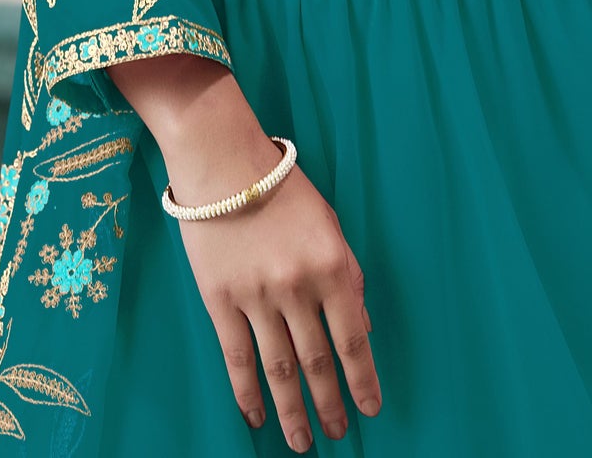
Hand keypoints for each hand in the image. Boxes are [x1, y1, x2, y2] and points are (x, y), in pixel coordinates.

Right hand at [169, 137, 382, 449]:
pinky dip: (248, 393)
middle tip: (337, 432)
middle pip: (317, 361)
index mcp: (332, 265)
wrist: (224, 162)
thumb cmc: (283, 188)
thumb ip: (349, 276)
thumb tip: (364, 328)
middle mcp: (297, 287)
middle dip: (329, 403)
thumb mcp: (330, 225)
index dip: (363, 379)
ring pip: (279, 368)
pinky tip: (256, 417)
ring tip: (302, 440)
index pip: (353, 338)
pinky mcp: (221, 300)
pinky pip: (237, 357)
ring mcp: (257, 297)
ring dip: (292, 410)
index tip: (370, 409)